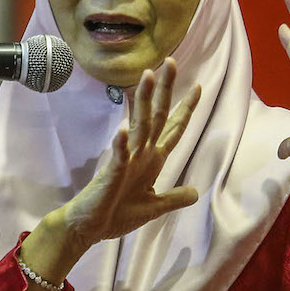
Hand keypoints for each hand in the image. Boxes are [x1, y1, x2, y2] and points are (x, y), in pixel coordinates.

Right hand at [59, 57, 200, 253]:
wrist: (90, 227)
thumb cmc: (116, 215)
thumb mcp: (154, 207)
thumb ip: (174, 198)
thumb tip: (196, 193)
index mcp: (152, 160)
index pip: (173, 129)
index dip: (186, 109)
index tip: (199, 88)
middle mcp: (141, 154)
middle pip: (158, 117)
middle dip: (166, 90)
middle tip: (172, 62)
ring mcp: (126, 161)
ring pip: (139, 126)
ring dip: (144, 101)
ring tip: (148, 76)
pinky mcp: (111, 174)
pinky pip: (118, 156)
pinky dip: (122, 143)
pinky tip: (124, 129)